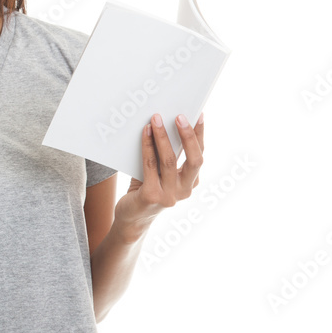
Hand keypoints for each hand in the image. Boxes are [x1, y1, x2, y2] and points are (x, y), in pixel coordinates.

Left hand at [113, 113, 204, 239]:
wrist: (131, 217)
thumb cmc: (146, 188)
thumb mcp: (160, 172)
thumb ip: (167, 155)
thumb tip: (165, 123)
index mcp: (191, 183)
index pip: (200, 155)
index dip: (200, 135)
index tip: (199, 115)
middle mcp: (185, 191)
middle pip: (194, 160)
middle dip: (188, 135)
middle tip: (180, 116)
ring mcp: (170, 196)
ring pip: (170, 161)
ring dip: (163, 137)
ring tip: (156, 119)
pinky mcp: (152, 196)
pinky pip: (150, 166)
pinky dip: (147, 146)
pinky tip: (145, 132)